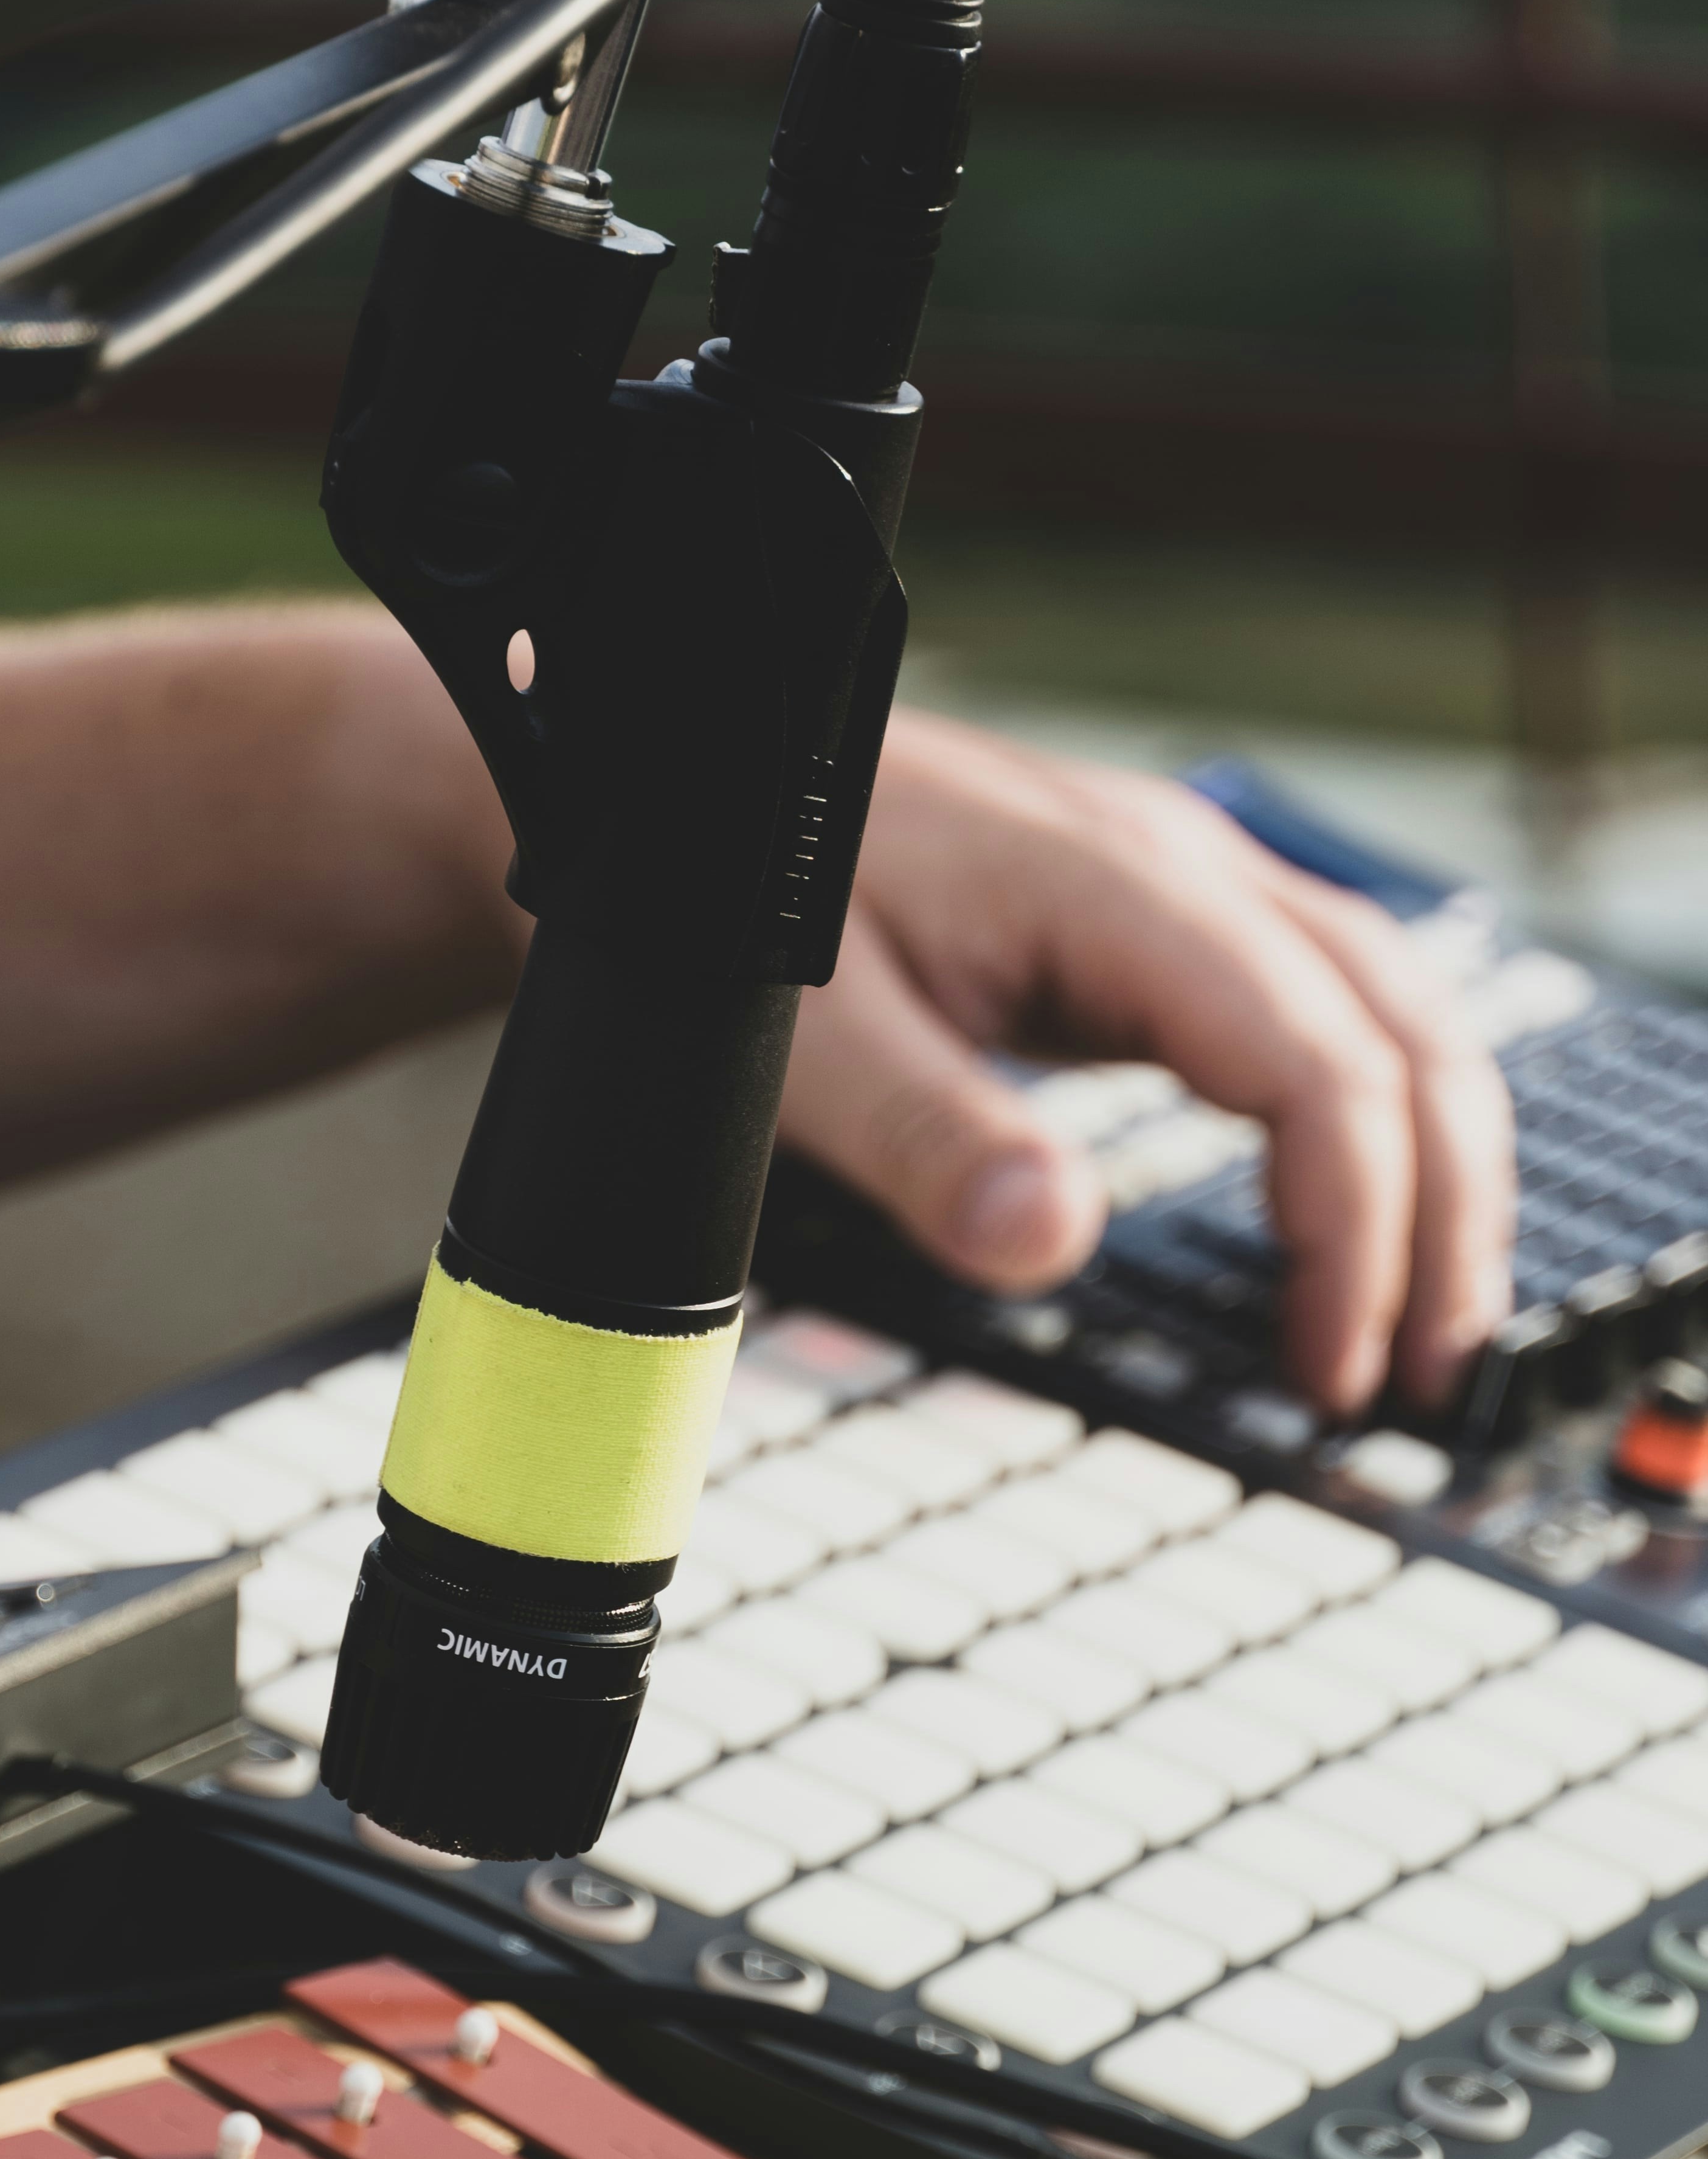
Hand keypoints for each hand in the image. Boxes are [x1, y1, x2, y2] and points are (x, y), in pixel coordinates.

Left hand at [780, 708, 1516, 1415]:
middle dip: (1441, 1214)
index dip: (1352, 1227)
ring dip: (1437, 1167)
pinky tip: (1366, 1207)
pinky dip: (1375, 1116)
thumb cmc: (746, 898)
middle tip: (1425, 1377)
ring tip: (1427, 1317)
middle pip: (1399, 1033)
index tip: (1325, 1366)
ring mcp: (1180, 882)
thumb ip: (926, 1137)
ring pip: (1390, 1011)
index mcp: (1116, 889)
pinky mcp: (1156, 915)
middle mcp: (1180, 867)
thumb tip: (1047, 1240)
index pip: (1313, 1064)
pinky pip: (1323, 1008)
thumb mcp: (808, 1035)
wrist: (716, 781)